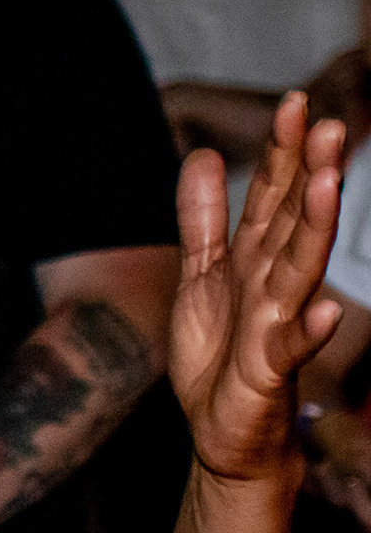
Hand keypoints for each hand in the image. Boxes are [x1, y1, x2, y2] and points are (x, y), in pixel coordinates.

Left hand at [173, 94, 347, 483]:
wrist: (223, 430)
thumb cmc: (219, 352)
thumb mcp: (201, 275)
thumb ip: (204, 217)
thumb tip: (206, 154)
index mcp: (255, 258)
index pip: (274, 196)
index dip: (285, 152)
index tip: (297, 102)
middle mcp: (273, 283)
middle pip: (294, 221)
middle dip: (311, 174)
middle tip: (331, 125)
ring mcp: (276, 324)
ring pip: (298, 270)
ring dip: (315, 229)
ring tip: (328, 186)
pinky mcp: (269, 368)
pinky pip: (291, 346)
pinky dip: (309, 328)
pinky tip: (328, 308)